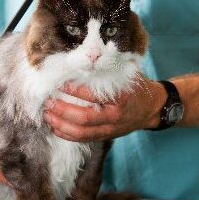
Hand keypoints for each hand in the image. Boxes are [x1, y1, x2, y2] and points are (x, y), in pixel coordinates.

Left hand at [43, 77, 167, 141]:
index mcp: (120, 98)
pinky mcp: (105, 136)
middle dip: (62, 110)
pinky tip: (55, 127)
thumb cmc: (136, 88)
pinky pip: (83, 139)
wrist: (151, 108)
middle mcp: (114, 117)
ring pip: (81, 132)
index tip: (60, 83)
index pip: (93, 96)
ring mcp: (110, 129)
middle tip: (48, 101)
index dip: (73, 90)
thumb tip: (83, 60)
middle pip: (83, 118)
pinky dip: (67, 134)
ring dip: (61, 125)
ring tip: (48, 114)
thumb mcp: (127, 74)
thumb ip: (107, 69)